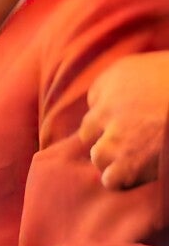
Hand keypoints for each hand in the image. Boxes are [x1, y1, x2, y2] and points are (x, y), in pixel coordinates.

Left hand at [79, 50, 168, 189]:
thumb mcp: (157, 66)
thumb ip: (133, 82)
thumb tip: (119, 101)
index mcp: (114, 77)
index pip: (97, 103)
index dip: (114, 115)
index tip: (136, 118)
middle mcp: (107, 106)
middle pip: (89, 132)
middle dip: (111, 137)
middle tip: (140, 138)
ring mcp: (115, 137)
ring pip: (99, 156)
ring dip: (116, 158)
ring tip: (144, 153)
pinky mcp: (127, 164)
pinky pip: (111, 179)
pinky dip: (124, 179)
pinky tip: (143, 171)